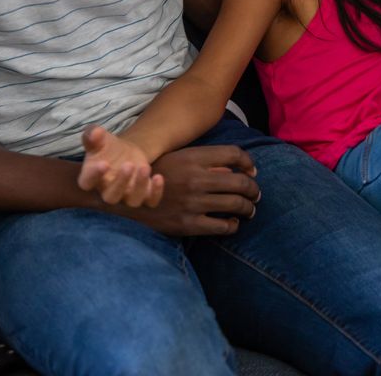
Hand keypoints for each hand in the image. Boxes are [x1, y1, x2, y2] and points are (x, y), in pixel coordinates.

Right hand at [78, 125, 163, 207]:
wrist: (125, 153)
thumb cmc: (106, 147)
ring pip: (132, 201)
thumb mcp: (98, 138)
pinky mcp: (144, 195)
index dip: (94, 176)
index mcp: (90, 179)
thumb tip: (95, 132)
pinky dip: (156, 193)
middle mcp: (107, 192)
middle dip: (121, 182)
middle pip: (111, 197)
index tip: (104, 163)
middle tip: (129, 164)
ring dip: (140, 186)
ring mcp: (126, 196)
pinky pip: (151, 202)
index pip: (87, 183)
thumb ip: (92, 135)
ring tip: (145, 167)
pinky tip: (158, 177)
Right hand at [119, 145, 260, 236]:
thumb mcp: (176, 159)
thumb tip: (234, 171)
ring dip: (248, 208)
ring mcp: (193, 202)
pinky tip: (231, 223)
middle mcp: (196, 178)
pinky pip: (222, 226)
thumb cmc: (154, 176)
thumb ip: (204, 162)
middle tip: (255, 194)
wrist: (124, 200)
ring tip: (249, 210)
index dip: (248, 162)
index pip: (234, 154)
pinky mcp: (188, 224)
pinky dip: (232, 225)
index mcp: (193, 157)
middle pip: (241, 182)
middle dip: (253, 190)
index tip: (252, 171)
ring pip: (236, 205)